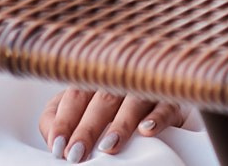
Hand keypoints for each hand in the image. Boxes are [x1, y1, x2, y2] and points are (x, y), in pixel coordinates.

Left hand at [39, 88, 195, 159]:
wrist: (158, 86)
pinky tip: (147, 130)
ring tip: (108, 148)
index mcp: (97, 74)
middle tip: (76, 154)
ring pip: (135, 99)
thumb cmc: (110, 99)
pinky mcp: (175, 97)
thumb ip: (58, 114)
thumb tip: (52, 137)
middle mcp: (123, 75)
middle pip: (103, 98)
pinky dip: (158, 116)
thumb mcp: (80, 103)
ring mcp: (151, 84)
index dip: (65, 120)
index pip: (77, 94)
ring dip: (121, 123)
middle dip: (88, 128)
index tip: (57, 145)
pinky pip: (168, 103)